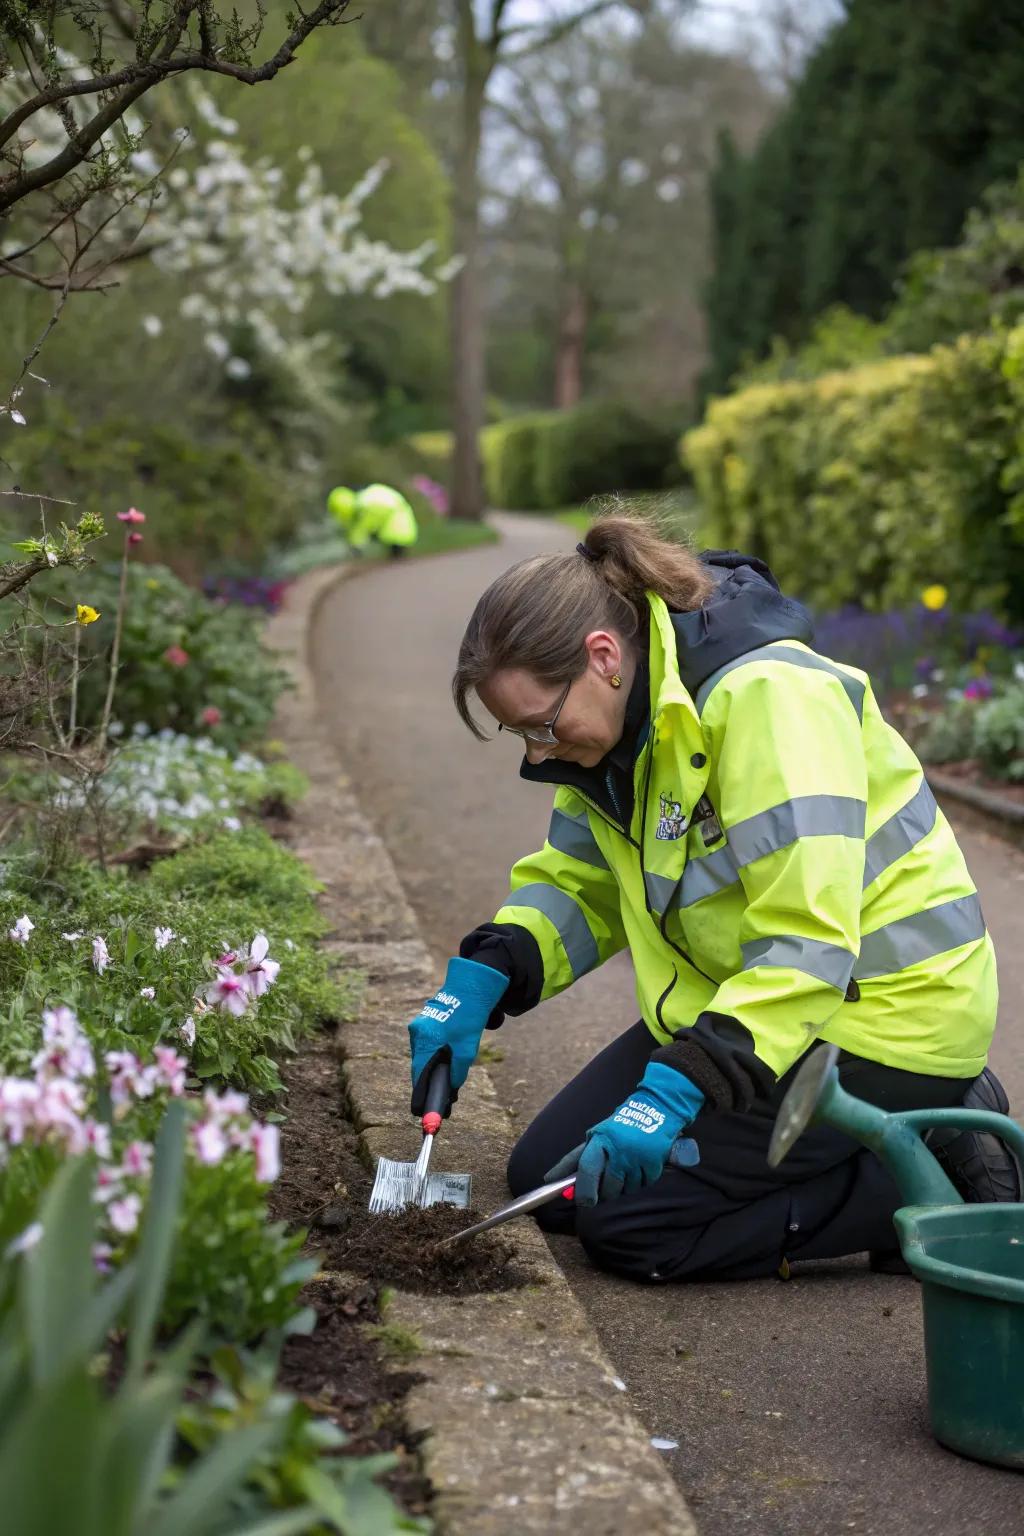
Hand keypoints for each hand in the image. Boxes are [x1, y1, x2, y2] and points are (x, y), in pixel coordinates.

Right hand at [408, 957, 508, 1115]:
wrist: (471, 986)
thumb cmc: (470, 1015)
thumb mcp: (467, 1048)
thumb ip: (457, 1070)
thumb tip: (451, 1086)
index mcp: (425, 1039)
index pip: (418, 1073)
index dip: (420, 1093)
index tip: (420, 1110)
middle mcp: (417, 1033)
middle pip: (419, 1066)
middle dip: (428, 1083)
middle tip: (438, 1101)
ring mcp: (420, 1026)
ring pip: (423, 1056)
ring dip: (432, 1069)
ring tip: (445, 1084)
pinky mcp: (426, 1022)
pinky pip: (427, 1045)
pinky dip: (434, 1056)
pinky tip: (444, 1063)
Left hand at [545, 1063, 703, 1203]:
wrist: (656, 1108)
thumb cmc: (620, 1127)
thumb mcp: (597, 1136)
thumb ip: (578, 1159)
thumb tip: (552, 1180)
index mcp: (600, 1140)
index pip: (587, 1170)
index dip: (584, 1190)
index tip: (584, 1202)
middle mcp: (618, 1150)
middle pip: (608, 1188)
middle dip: (606, 1193)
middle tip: (607, 1186)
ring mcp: (637, 1157)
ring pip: (626, 1190)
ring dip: (625, 1187)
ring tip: (626, 1168)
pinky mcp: (654, 1163)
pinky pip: (643, 1185)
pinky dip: (641, 1181)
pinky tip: (640, 1165)